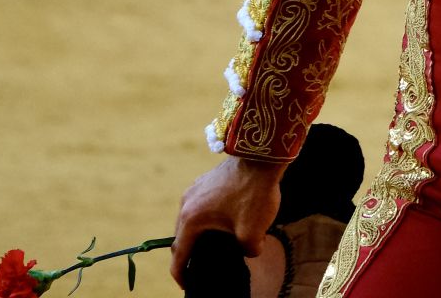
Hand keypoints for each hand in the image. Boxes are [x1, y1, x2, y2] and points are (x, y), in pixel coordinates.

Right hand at [170, 156, 286, 283]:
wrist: (261, 156)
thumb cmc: (254, 194)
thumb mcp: (253, 232)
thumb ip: (248, 251)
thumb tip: (249, 251)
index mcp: (191, 220)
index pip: (179, 255)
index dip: (180, 274)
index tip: (186, 284)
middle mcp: (186, 204)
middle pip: (181, 237)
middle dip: (187, 255)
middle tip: (198, 269)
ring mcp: (194, 189)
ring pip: (190, 219)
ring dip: (197, 234)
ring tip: (210, 246)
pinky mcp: (205, 180)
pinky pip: (199, 205)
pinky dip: (204, 219)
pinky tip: (220, 222)